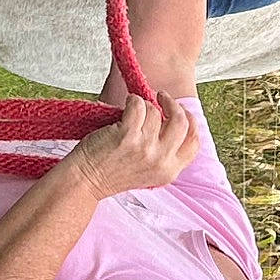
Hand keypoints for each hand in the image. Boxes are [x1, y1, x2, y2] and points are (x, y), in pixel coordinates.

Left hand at [66, 95, 199, 198]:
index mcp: (169, 171)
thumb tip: (174, 119)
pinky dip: (132, 100)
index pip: (194, 142)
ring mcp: (145, 148)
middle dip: (173, 104)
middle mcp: (160, 161)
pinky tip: (125, 106)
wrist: (85, 181)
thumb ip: (165, 152)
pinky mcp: (127, 135)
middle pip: (182, 122)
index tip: (180, 112)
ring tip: (132, 111)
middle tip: (162, 97)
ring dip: (144, 105)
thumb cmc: (111, 172)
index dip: (191, 122)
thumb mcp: (148, 171)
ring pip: (155, 112)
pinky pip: (138, 105)